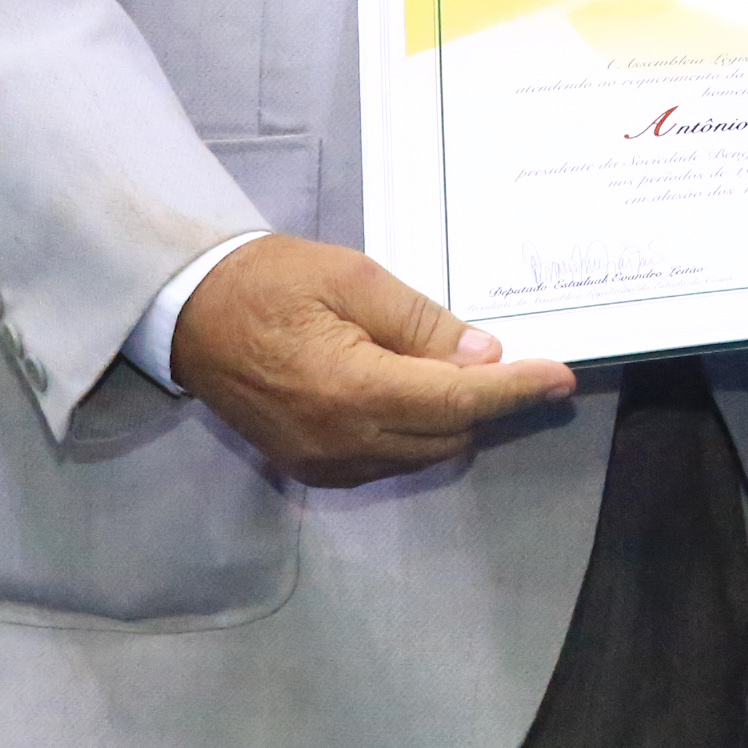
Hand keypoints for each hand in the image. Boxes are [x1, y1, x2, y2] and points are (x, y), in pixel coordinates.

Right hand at [168, 233, 574, 487]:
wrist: (188, 313)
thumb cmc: (271, 281)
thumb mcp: (354, 279)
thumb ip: (421, 322)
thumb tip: (483, 355)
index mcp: (354, 390)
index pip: (458, 400)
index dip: (515, 390)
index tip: (559, 378)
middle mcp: (342, 441)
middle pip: (448, 435)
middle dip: (487, 401)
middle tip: (510, 359)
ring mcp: (324, 463)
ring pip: (421, 454)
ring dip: (452, 419)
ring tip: (455, 367)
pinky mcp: (309, 468)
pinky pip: (386, 461)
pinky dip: (414, 432)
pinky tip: (412, 390)